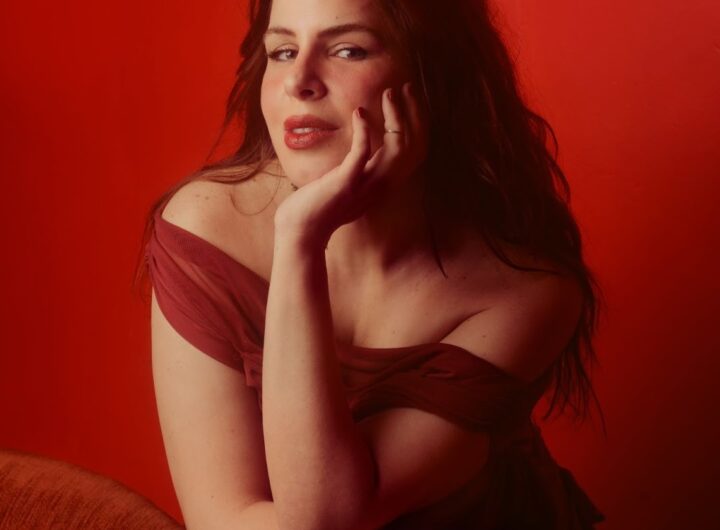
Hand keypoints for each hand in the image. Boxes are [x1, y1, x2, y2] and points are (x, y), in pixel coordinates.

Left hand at [273, 82, 427, 248]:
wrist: (300, 231)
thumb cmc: (317, 207)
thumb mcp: (344, 186)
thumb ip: (356, 171)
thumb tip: (356, 154)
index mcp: (383, 185)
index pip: (413, 152)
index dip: (417, 124)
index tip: (409, 100)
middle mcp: (381, 186)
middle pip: (414, 147)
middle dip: (415, 115)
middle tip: (406, 88)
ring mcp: (365, 185)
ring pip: (397, 148)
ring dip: (396, 118)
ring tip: (390, 94)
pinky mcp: (346, 183)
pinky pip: (362, 153)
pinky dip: (364, 131)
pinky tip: (359, 113)